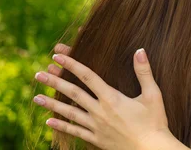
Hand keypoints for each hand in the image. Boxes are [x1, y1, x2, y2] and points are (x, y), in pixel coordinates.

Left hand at [33, 44, 176, 149]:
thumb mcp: (153, 95)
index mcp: (112, 98)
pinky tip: (48, 122)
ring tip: (36, 97)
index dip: (72, 65)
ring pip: (69, 113)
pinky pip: (74, 132)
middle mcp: (100, 111)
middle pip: (73, 93)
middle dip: (55, 82)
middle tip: (38, 74)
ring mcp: (96, 127)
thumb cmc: (154, 122)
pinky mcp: (96, 139)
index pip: (88, 76)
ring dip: (51, 104)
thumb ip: (144, 72)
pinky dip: (60, 127)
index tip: (57, 56)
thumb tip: (140, 51)